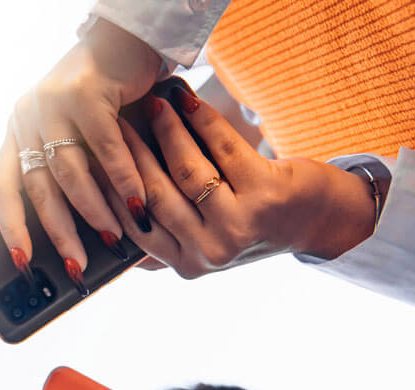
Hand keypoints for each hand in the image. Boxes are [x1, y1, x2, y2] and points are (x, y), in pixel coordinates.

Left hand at [0, 18, 160, 276]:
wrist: (128, 39)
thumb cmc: (105, 95)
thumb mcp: (76, 135)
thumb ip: (66, 172)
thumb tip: (69, 229)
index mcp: (17, 131)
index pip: (1, 187)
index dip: (10, 227)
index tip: (22, 261)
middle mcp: (26, 117)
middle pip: (38, 188)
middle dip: (59, 232)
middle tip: (76, 264)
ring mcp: (51, 103)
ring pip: (70, 172)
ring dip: (94, 210)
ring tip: (112, 235)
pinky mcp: (84, 92)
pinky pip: (104, 149)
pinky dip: (122, 179)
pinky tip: (136, 202)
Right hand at [113, 87, 376, 277]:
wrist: (316, 220)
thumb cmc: (250, 224)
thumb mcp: (202, 243)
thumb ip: (162, 243)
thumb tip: (108, 227)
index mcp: (187, 265)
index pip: (136, 223)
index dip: (114, 187)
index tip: (97, 153)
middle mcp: (210, 251)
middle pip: (155, 196)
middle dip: (132, 154)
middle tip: (116, 122)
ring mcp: (238, 226)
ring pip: (186, 171)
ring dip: (166, 131)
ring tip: (153, 104)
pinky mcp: (265, 194)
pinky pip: (222, 148)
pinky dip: (201, 119)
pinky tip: (186, 100)